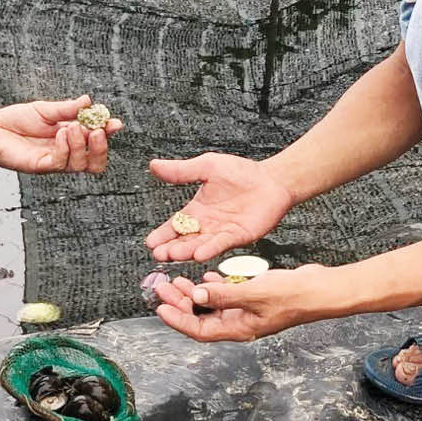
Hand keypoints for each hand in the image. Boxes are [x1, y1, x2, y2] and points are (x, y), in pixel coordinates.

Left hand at [0, 95, 122, 174]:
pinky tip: (60, 134)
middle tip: (98, 130)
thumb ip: (67, 108)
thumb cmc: (16, 120)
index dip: (108, 134)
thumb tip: (89, 101)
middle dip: (101, 147)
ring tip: (71, 128)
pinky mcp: (40, 166)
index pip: (96, 141)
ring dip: (81, 145)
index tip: (115, 123)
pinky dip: (65, 149)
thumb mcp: (45, 109)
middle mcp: (66, 152)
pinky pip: (60, 164)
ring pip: (81, 165)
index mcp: (70, 138)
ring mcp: (54, 162)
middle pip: (95, 162)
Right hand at [144, 153, 293, 261]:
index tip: (150, 243)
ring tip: (173, 255)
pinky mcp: (238, 236)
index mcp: (197, 210)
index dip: (163, 235)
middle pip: (185, 240)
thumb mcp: (206, 167)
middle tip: (158, 254)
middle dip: (171, 247)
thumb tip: (154, 165)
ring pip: (200, 244)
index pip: (175, 225)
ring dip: (186, 251)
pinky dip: (210, 249)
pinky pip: (221, 244)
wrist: (271, 179)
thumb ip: (181, 170)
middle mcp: (207, 225)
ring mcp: (222, 232)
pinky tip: (199, 254)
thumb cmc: (241, 172)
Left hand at [151, 267, 324, 342]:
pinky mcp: (253, 298)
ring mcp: (247, 311)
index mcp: (238, 329)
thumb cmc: (293, 296)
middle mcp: (240, 323)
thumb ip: (223, 295)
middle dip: (180, 304)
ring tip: (178, 280)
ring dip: (194, 294)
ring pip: (211, 306)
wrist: (320, 290)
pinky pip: (227, 295)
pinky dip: (214, 287)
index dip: (177, 320)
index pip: (199, 331)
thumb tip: (195, 297)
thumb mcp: (253, 293)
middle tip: (163, 287)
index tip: (160, 307)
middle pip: (201, 318)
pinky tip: (207, 276)